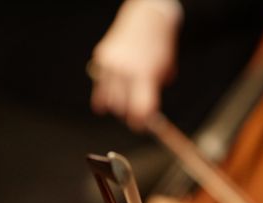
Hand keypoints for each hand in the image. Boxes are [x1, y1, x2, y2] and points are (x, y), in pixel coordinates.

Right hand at [90, 0, 182, 129]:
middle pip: (122, 108)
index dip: (140, 123)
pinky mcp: (101, 57)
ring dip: (115, 107)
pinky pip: (98, 86)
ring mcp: (110, 64)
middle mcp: (125, 70)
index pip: (140, 110)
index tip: (140, 126)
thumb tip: (147, 116)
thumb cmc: (160, 46)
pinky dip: (102, 97)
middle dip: (127, 116)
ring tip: (121, 107)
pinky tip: (104, 105)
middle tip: (132, 117)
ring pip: (108, 100)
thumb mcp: (164, 71)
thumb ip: (155, 93)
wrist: (148, 16)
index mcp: (144, 75)